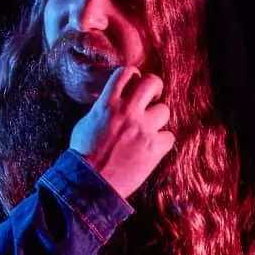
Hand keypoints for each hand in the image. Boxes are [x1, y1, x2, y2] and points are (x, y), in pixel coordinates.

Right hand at [70, 66, 175, 199]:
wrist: (91, 182)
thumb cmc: (84, 154)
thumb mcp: (87, 122)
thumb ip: (104, 108)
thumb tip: (115, 100)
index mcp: (107, 104)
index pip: (126, 73)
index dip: (135, 76)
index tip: (136, 84)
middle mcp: (127, 112)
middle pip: (153, 83)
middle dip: (155, 88)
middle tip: (153, 98)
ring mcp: (143, 129)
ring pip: (165, 110)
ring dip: (158, 120)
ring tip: (147, 132)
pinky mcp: (155, 147)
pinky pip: (169, 136)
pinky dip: (162, 142)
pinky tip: (151, 149)